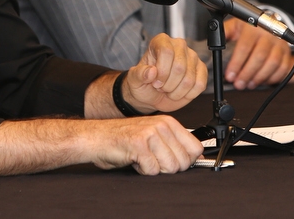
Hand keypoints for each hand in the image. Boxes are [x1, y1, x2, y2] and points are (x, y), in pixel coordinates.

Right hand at [86, 115, 203, 174]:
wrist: (98, 137)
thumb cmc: (125, 139)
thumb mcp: (154, 136)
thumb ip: (174, 144)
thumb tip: (196, 157)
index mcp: (168, 122)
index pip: (195, 148)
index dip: (187, 160)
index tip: (174, 160)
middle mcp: (161, 125)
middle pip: (184, 161)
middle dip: (169, 167)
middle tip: (153, 159)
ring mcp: (150, 133)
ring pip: (170, 167)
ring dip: (155, 169)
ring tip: (143, 158)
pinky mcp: (139, 144)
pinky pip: (152, 170)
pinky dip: (143, 170)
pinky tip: (134, 160)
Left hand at [124, 33, 206, 113]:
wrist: (152, 94)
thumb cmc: (143, 83)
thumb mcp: (134, 80)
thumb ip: (139, 74)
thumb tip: (151, 72)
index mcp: (161, 41)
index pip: (167, 51)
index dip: (162, 71)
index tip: (155, 82)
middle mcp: (179, 45)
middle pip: (179, 67)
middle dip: (168, 84)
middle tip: (161, 87)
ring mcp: (192, 57)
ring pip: (189, 79)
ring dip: (176, 91)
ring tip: (169, 89)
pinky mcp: (201, 70)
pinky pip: (200, 85)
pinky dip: (188, 94)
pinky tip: (179, 92)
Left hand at [222, 18, 293, 88]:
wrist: (268, 24)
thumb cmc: (249, 27)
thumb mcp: (235, 26)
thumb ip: (224, 33)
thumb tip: (214, 42)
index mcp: (253, 27)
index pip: (244, 47)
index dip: (236, 64)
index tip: (229, 75)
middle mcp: (269, 34)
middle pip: (259, 57)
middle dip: (247, 74)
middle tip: (238, 84)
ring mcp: (280, 43)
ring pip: (272, 64)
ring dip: (259, 77)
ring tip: (248, 84)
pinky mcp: (287, 53)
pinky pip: (283, 68)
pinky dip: (272, 78)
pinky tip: (260, 81)